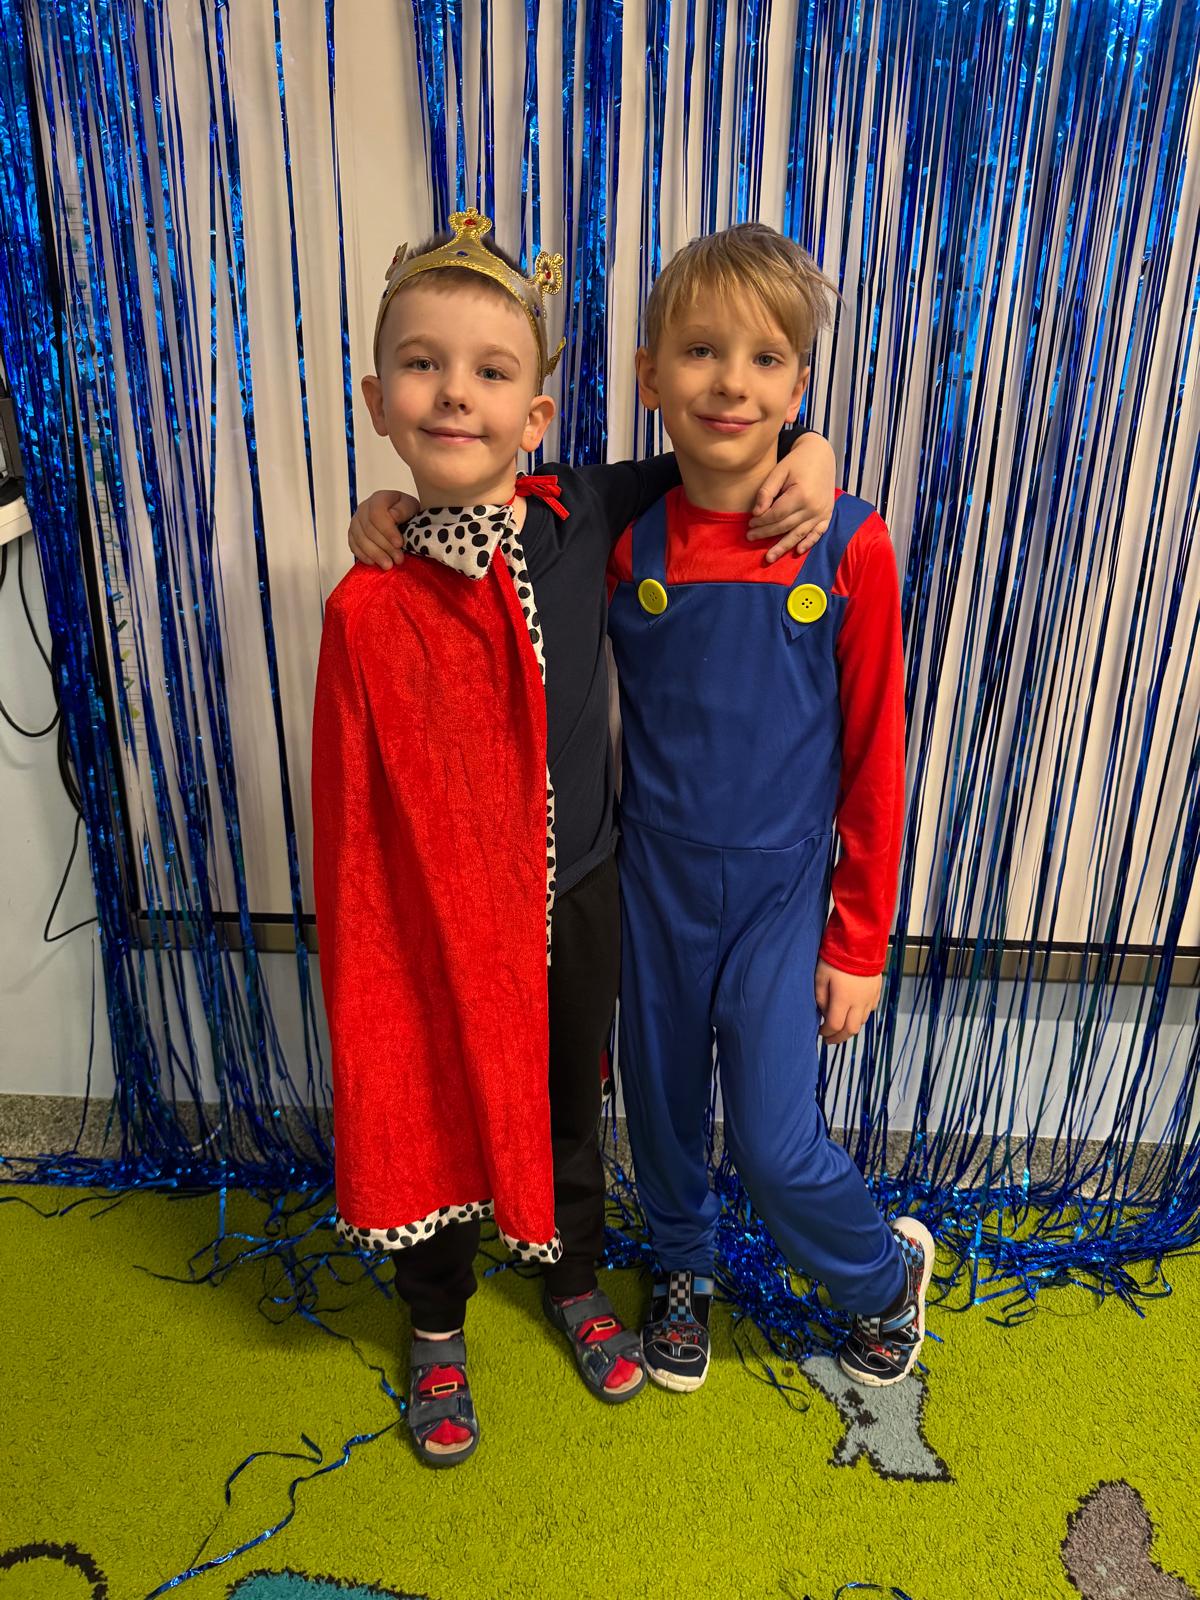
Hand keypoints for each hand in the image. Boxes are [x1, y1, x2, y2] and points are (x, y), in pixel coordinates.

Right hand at [348, 489, 419, 568]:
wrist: (400, 517)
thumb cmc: (405, 512)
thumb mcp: (411, 507)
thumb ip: (403, 510)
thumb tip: (393, 516)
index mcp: (379, 499)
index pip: (377, 513)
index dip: (387, 530)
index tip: (399, 543)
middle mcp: (364, 508)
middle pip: (369, 529)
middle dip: (384, 547)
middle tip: (398, 559)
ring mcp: (356, 521)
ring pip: (360, 539)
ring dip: (375, 555)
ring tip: (388, 565)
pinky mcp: (352, 534)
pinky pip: (353, 546)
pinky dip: (364, 556)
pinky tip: (374, 563)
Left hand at [747, 432, 836, 563]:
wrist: (821, 455)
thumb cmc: (797, 462)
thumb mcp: (779, 471)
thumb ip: (767, 491)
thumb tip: (756, 513)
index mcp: (801, 494)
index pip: (776, 515)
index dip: (761, 521)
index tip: (750, 523)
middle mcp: (813, 507)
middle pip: (785, 526)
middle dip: (766, 533)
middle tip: (750, 537)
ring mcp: (822, 513)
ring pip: (799, 534)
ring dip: (783, 546)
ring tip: (769, 557)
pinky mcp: (827, 515)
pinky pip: (817, 533)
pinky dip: (808, 543)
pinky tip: (797, 552)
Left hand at [814, 959, 881, 1044]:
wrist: (860, 942)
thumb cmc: (836, 957)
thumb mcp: (820, 976)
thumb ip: (820, 997)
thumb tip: (824, 1012)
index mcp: (843, 999)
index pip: (835, 1025)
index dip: (826, 1033)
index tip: (819, 1033)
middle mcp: (859, 1003)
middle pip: (851, 1030)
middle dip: (839, 1038)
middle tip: (829, 1040)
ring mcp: (870, 997)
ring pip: (862, 1022)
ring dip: (850, 1028)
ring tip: (841, 1026)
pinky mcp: (877, 991)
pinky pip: (870, 1010)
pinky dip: (861, 1016)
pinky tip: (854, 1013)